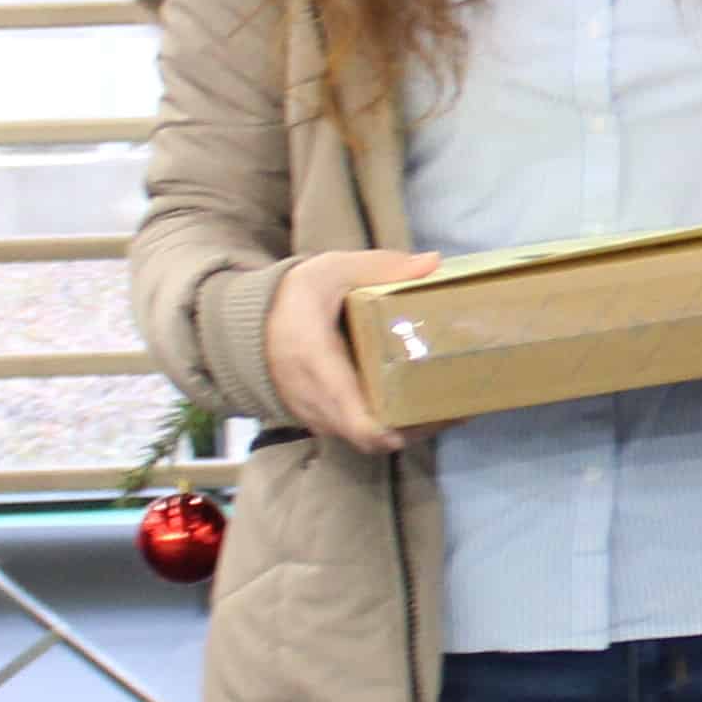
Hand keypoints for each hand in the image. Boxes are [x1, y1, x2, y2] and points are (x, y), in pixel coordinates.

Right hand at [266, 249, 442, 454]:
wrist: (243, 324)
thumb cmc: (290, 297)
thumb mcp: (331, 271)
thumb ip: (380, 266)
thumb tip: (434, 264)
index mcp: (320, 367)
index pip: (361, 424)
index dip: (400, 429)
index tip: (439, 411)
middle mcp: (318, 402)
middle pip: (374, 437)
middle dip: (417, 426)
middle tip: (458, 403)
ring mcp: (315, 415)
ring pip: (366, 437)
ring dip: (404, 426)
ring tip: (446, 402)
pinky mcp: (318, 416)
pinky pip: (356, 430)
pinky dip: (387, 422)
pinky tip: (416, 399)